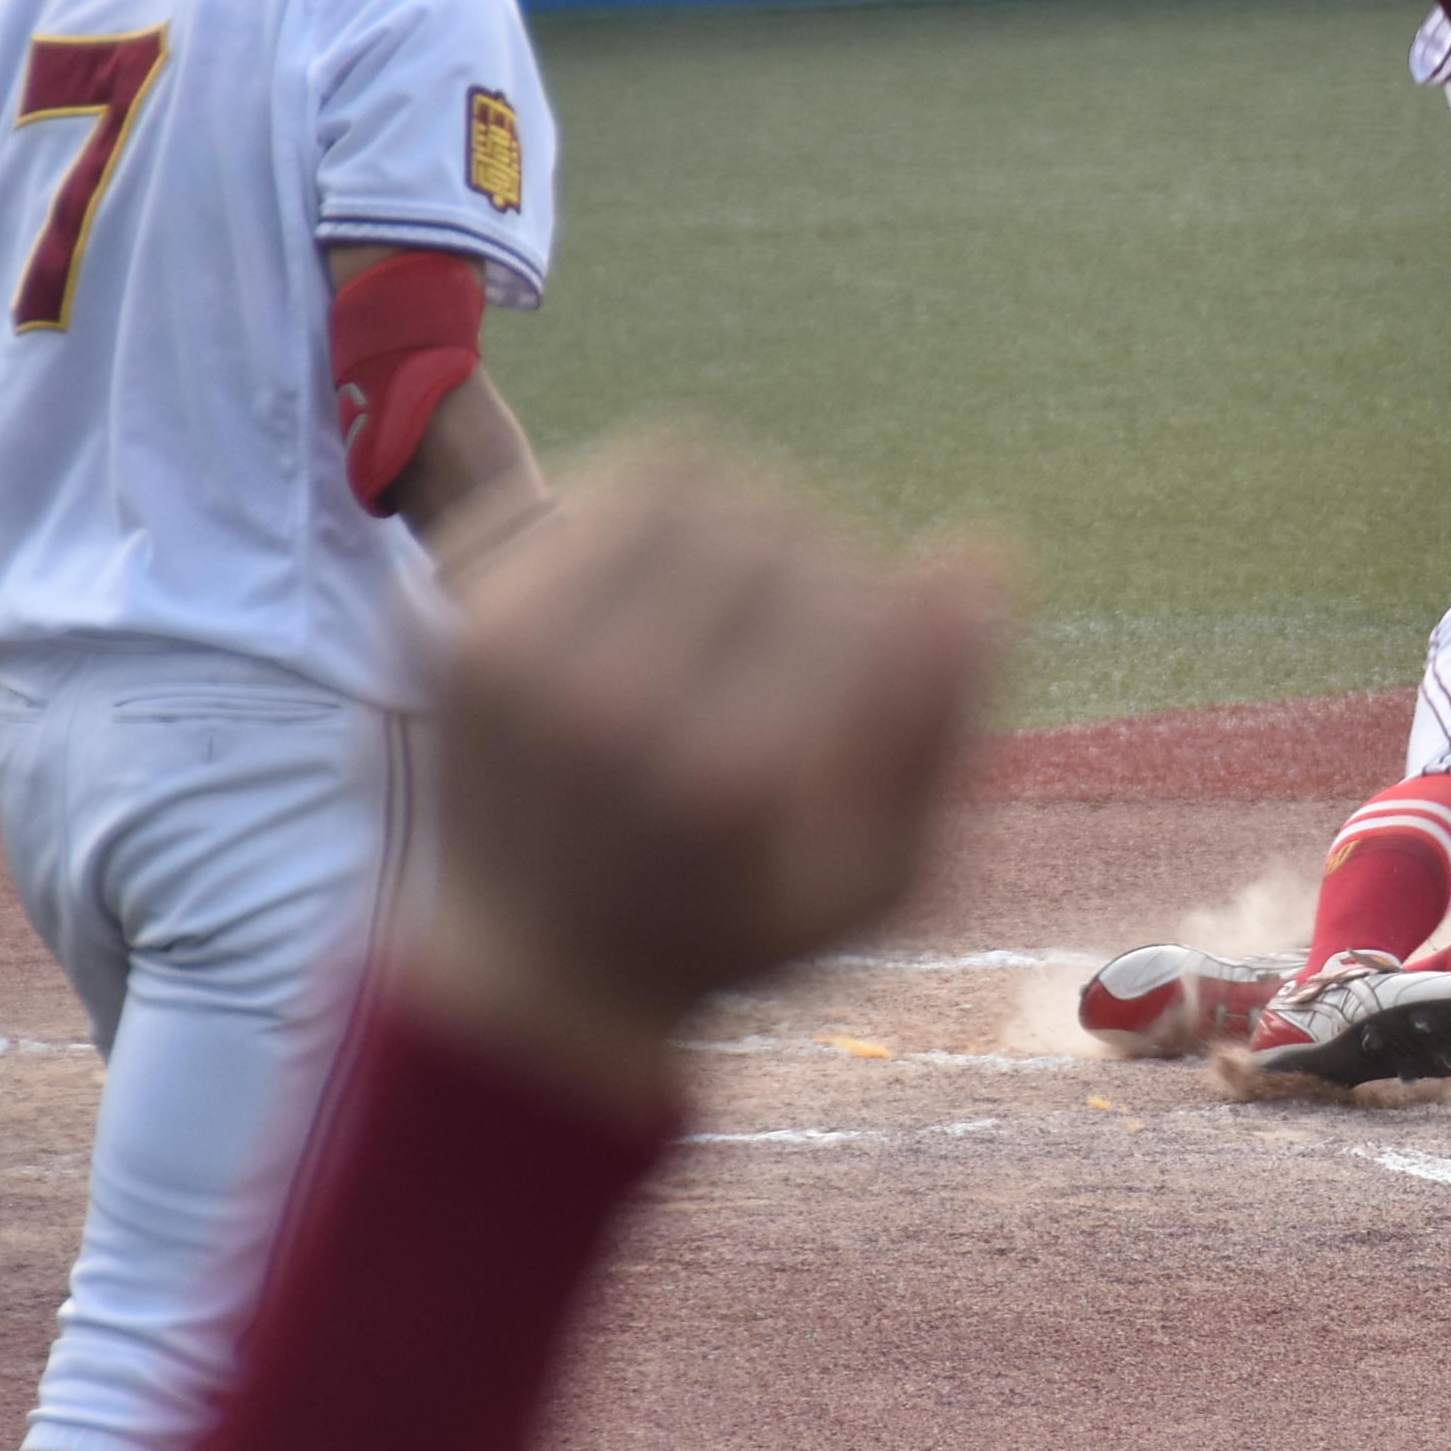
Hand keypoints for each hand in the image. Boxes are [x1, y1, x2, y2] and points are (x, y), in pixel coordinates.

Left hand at [401, 440, 1009, 1113]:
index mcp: (724, 779)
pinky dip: (661, 512)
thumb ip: (944, 724)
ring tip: (755, 592)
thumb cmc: (737, 926)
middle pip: (780, 533)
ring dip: (749, 522)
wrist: (535, 970)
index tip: (882, 677)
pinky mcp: (470, 612)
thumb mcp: (882, 878)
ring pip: (692, 480)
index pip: (864, 600)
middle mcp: (610, 703)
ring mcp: (521, 649)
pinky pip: (601, 487)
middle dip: (828, 572)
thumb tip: (980, 558)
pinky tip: (676, 582)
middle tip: (821, 635)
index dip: (904, 623)